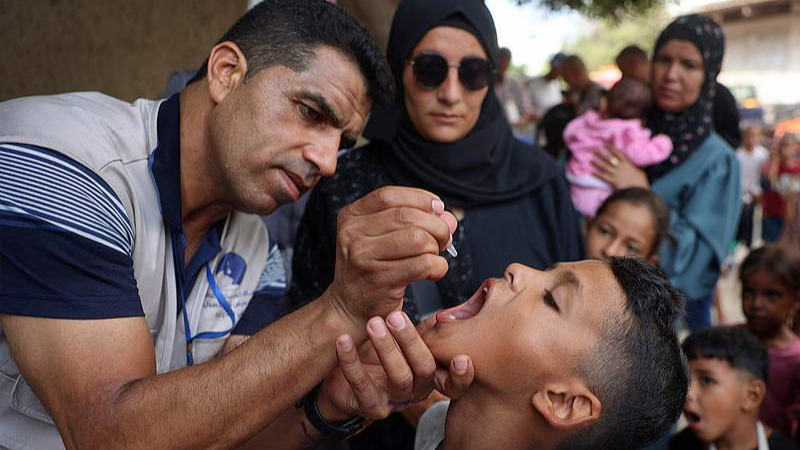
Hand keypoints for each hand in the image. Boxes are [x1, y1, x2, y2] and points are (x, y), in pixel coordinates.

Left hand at [317, 312, 472, 421]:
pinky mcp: (368, 406)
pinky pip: (361, 384)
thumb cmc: (375, 358)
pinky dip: (351, 360)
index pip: (452, 383)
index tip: (461, 358)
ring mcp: (393, 402)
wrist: (340, 383)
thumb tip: (444, 312)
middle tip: (395, 316)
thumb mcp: (403, 344)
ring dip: (386, 348)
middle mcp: (415, 391)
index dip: (461, 376)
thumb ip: (425, 331)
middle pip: (424, 370)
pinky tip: (344, 340)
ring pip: (398, 378)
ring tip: (373, 324)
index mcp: (427, 376)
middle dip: (411, 341)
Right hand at [325, 187, 457, 329]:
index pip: (389, 196)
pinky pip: (423, 264)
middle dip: (436, 226)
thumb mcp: (383, 239)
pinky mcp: (380, 279)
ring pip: (418, 239)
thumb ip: (414, 221)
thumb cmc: (371, 271)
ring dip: (436, 248)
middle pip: (408, 216)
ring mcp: (364, 256)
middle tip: (444, 239)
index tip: (438, 208)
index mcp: (351, 217)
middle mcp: (352, 233)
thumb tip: (447, 217)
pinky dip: (438, 267)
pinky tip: (433, 272)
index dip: (420, 198)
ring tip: (433, 256)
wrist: (350, 308)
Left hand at [591, 144, 649, 189]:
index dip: (610, 148)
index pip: (617, 153)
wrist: (638, 190)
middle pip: (608, 158)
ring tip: (591, 160)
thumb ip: (632, 167)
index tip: (604, 144)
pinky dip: (597, 174)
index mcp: (627, 163)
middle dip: (601, 154)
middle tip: (594, 150)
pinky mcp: (613, 181)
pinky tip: (592, 173)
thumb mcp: (639, 171)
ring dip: (597, 163)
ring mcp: (615, 174)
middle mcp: (620, 167)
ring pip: (604, 166)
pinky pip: (603, 177)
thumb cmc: (641, 181)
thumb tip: (631, 166)